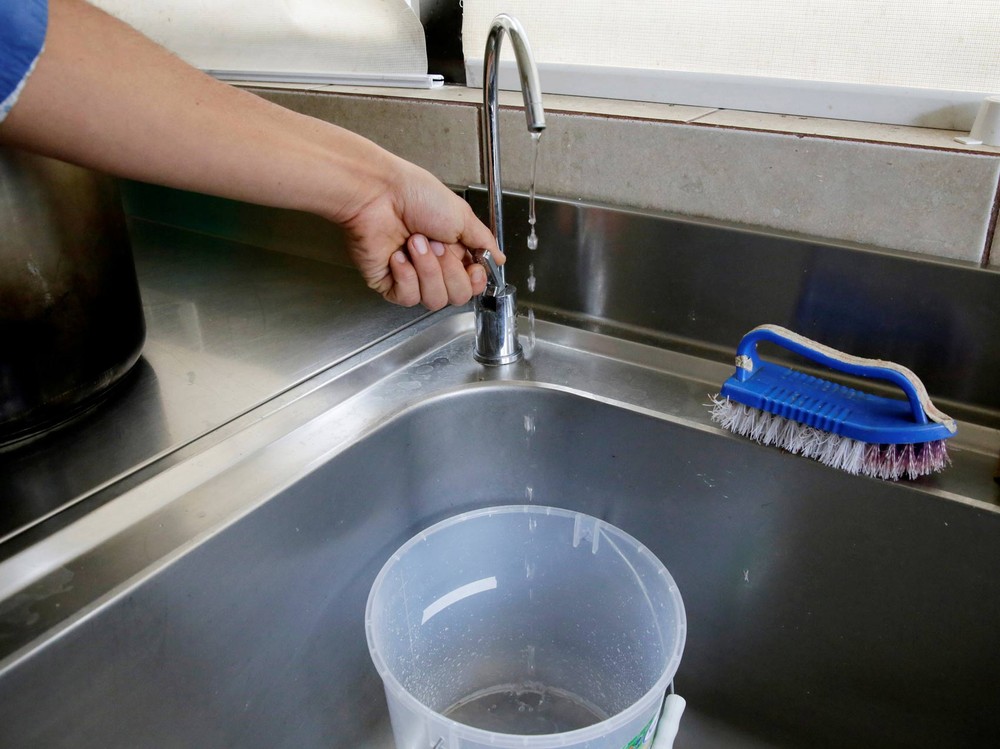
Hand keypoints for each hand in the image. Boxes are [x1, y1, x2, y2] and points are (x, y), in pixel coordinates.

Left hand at [339, 159, 503, 309]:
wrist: (378, 194)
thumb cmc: (414, 194)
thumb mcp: (462, 215)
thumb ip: (484, 242)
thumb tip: (499, 259)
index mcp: (453, 248)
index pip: (473, 283)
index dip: (475, 280)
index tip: (472, 266)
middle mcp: (434, 264)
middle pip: (457, 295)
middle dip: (449, 270)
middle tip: (436, 243)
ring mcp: (411, 275)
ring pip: (434, 299)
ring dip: (427, 269)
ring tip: (414, 243)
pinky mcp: (389, 283)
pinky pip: (408, 297)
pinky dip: (406, 276)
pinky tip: (397, 255)